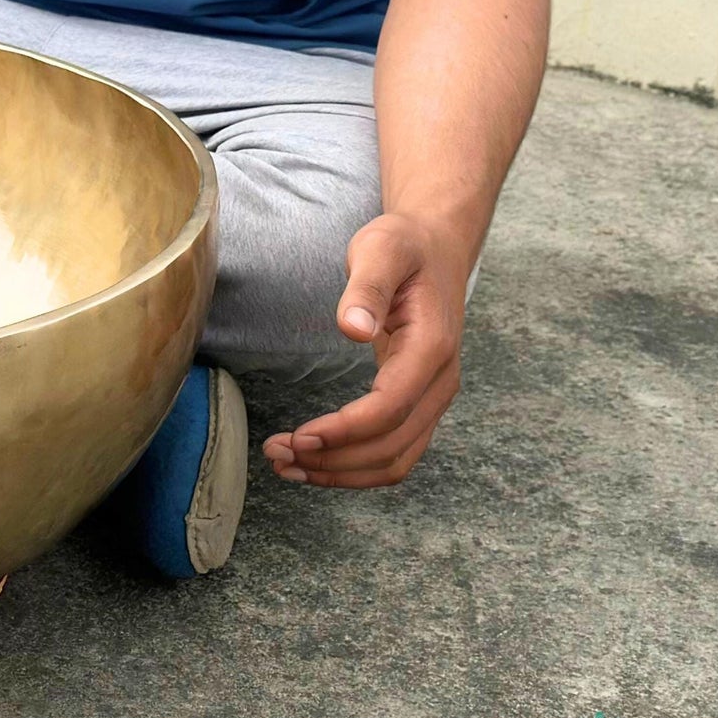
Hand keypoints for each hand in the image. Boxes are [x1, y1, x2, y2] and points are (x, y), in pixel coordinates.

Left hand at [261, 212, 470, 487]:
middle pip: (392, 446)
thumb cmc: (404, 246)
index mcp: (432, 348)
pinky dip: (355, 465)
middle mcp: (440, 381)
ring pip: (395, 459)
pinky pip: (394, 451)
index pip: (390, 408)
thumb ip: (367, 287)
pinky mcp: (418, 402)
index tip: (300, 436)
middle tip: (277, 454)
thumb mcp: (382, 249)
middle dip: (334, 459)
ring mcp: (433, 396)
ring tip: (286, 465)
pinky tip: (314, 460)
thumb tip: (354, 328)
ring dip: (342, 472)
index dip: (345, 430)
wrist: (436, 247)